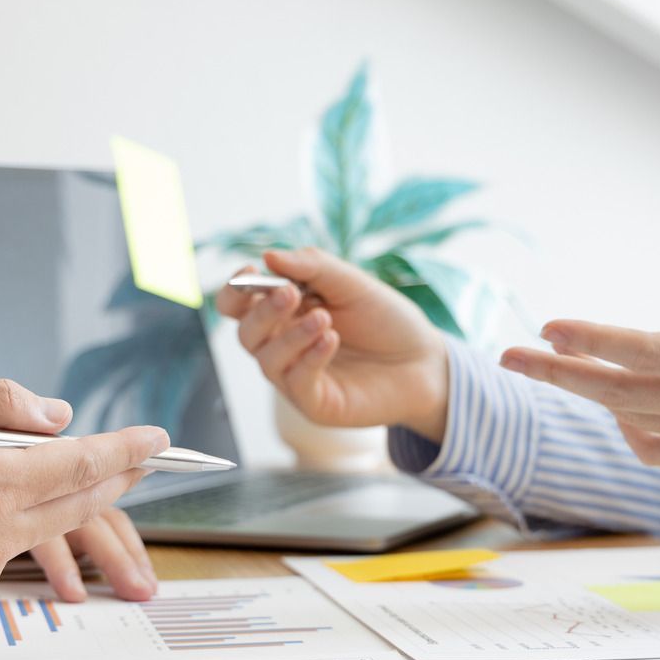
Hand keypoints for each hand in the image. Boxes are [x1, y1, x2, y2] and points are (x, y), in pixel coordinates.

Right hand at [0, 375, 168, 617]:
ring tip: (85, 478)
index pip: (79, 465)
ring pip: (46, 530)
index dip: (124, 450)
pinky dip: (15, 526)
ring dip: (67, 503)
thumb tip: (57, 417)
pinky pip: (8, 552)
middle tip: (142, 458)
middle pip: (78, 505)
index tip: (159, 439)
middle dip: (116, 479)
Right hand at [214, 248, 450, 438]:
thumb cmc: (386, 320)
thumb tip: (268, 256)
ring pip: (266, 359)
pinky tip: (331, 339)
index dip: (235, 290)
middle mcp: (283, 346)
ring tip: (325, 319)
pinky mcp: (315, 403)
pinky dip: (309, 358)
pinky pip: (296, 383)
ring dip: (290, 336)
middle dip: (262, 311)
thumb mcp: (351, 283)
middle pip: (245, 332)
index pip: (239, 305)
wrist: (424, 360)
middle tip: (289, 293)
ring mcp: (296, 377)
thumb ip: (312, 267)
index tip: (250, 273)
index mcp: (285, 313)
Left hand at [499, 257, 659, 501]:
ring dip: (582, 393)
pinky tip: (615, 407)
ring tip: (542, 366)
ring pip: (629, 417)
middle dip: (558, 371)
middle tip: (506, 356)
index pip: (647, 351)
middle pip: (619, 390)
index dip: (593, 340)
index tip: (549, 326)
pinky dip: (626, 431)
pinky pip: (655, 451)